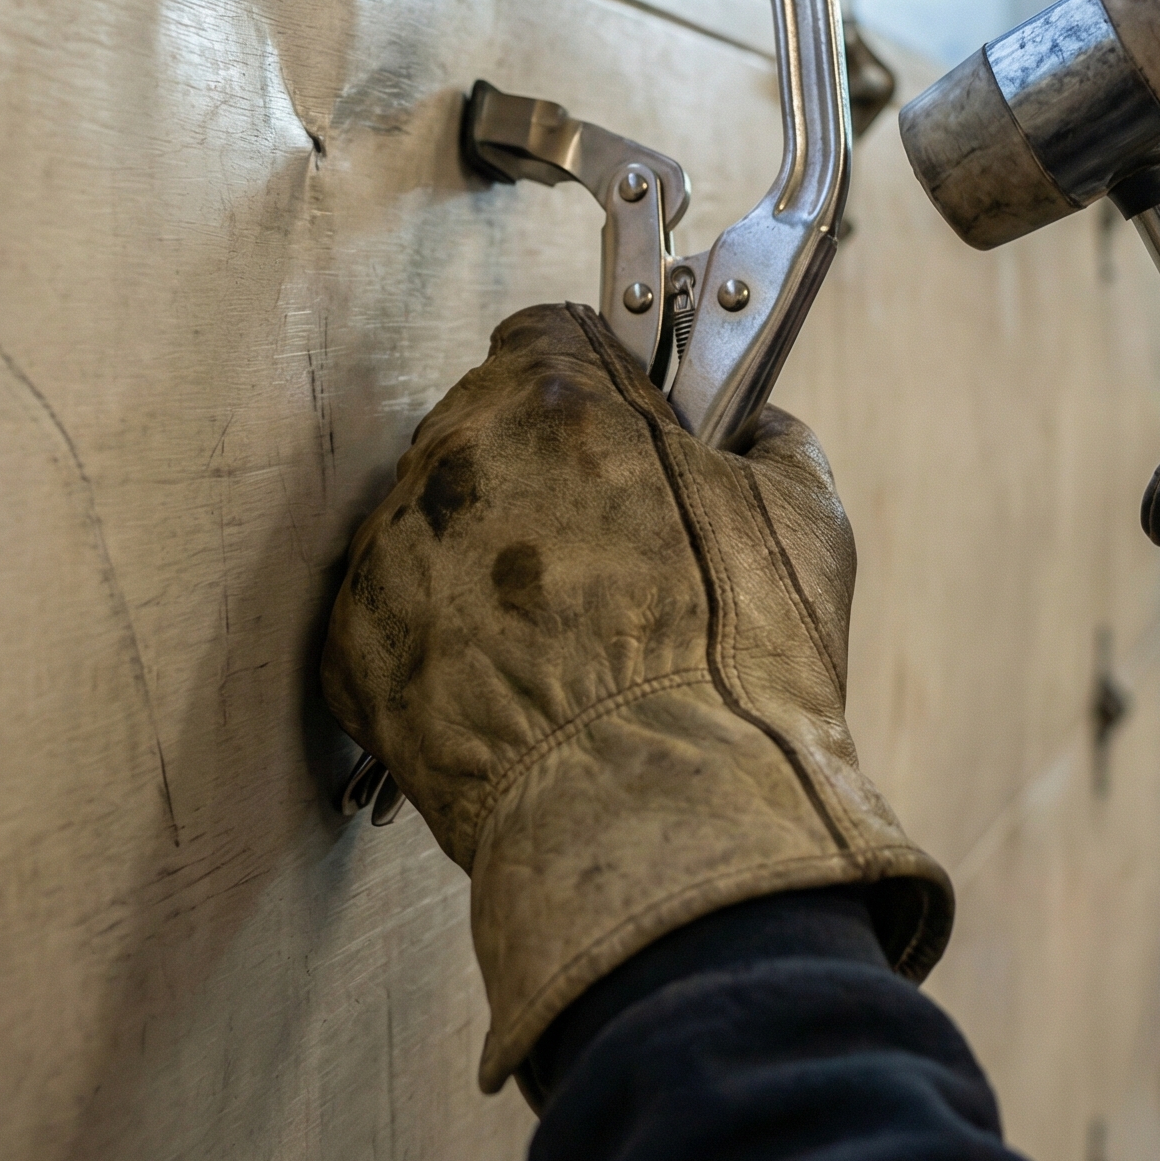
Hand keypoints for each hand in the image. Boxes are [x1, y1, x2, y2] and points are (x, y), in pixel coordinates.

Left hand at [324, 304, 949, 1092]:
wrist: (661, 827)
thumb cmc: (736, 675)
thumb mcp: (804, 518)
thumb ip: (767, 434)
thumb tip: (749, 420)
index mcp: (559, 404)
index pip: (551, 333)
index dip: (597, 378)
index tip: (626, 424)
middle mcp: (457, 461)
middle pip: (484, 423)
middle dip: (539, 468)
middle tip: (609, 546)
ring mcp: (393, 558)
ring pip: (435, 521)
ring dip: (487, 555)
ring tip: (566, 637)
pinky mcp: (355, 654)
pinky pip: (394, 619)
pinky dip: (442, 642)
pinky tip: (515, 687)